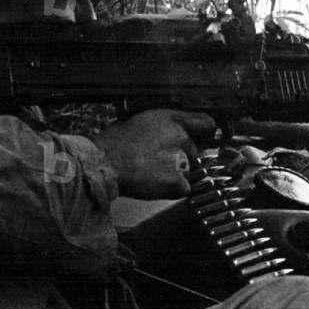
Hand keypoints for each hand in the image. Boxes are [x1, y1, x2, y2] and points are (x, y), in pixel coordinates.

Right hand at [93, 109, 215, 198]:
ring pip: (187, 170)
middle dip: (179, 157)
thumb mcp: (137, 121)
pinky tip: (154, 184)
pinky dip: (172, 190)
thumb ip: (159, 126)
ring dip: (174, 174)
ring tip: (149, 173)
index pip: (204, 123)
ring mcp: (181, 160)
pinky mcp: (177, 182)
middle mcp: (179, 136)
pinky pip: (183, 188)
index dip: (205, 132)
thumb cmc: (112, 144)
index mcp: (169, 119)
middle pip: (192, 151)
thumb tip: (166, 132)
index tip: (206, 137)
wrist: (103, 163)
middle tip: (156, 161)